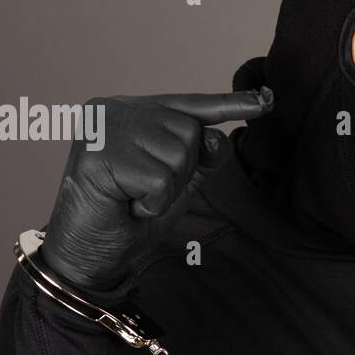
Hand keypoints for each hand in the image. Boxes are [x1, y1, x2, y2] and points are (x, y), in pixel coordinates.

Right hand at [40, 89, 273, 291]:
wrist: (87, 254)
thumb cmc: (129, 217)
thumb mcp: (177, 185)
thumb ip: (202, 160)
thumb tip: (222, 138)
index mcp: (133, 111)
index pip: (190, 106)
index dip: (230, 104)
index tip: (266, 100)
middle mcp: (114, 109)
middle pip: (190, 133)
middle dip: (179, 174)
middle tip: (143, 191)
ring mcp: (103, 127)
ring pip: (178, 155)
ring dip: (164, 190)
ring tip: (132, 198)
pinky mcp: (97, 154)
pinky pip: (159, 180)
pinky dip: (151, 203)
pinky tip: (124, 205)